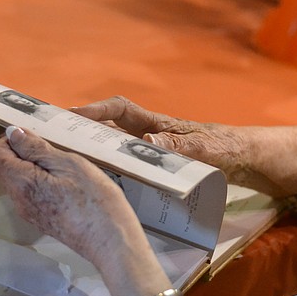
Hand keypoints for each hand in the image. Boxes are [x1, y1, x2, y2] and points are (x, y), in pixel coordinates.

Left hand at [0, 126, 205, 295]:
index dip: (10, 140)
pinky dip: (46, 182)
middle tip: (58, 149)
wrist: (111, 241)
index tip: (37, 138)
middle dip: (26, 152)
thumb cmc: (93, 199)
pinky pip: (34, 194)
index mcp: (21, 182)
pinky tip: (72, 184)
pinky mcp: (43, 221)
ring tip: (69, 166)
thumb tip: (12, 132)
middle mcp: (18, 200)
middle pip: (7, 167)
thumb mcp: (68, 163)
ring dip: (39, 167)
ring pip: (22, 180)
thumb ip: (36, 148)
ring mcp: (30, 213)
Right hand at [73, 96, 248, 177]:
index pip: (120, 109)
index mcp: (156, 124)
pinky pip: (126, 168)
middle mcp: (148, 135)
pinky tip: (97, 186)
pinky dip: (110, 173)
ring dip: (93, 155)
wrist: (244, 160)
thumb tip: (146, 143)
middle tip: (52, 141)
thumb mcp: (203, 149)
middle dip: (82, 132)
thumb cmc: (224, 148)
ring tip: (64, 164)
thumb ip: (177, 147)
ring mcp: (150, 152)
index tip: (70, 116)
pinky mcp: (155, 169)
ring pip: (114, 150)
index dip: (95, 110)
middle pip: (108, 129)